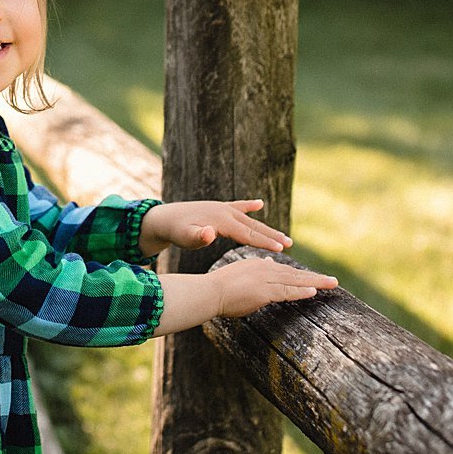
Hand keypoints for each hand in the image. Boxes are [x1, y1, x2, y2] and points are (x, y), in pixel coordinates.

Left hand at [140, 199, 291, 257]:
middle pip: (253, 226)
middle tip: (289, 244)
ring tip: (282, 236)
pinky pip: (237, 206)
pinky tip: (259, 204)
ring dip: (265, 227)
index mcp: (221, 220)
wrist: (162, 218)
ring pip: (249, 219)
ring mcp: (222, 207)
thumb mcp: (185, 238)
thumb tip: (210, 233)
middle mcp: (225, 211)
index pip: (247, 233)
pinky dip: (249, 205)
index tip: (281, 249)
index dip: (265, 242)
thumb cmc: (175, 231)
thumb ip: (198, 237)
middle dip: (272, 235)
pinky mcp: (217, 207)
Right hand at [208, 255, 337, 319]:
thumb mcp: (242, 273)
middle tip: (333, 281)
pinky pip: (287, 292)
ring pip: (295, 281)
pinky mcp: (264, 291)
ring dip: (316, 282)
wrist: (210, 292)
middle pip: (295, 274)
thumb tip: (269, 262)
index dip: (302, 276)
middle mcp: (265, 269)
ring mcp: (265, 280)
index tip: (316, 279)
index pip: (286, 271)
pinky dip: (301, 291)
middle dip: (315, 278)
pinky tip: (314, 291)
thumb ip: (257, 270)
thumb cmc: (221, 287)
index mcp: (259, 266)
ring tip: (332, 284)